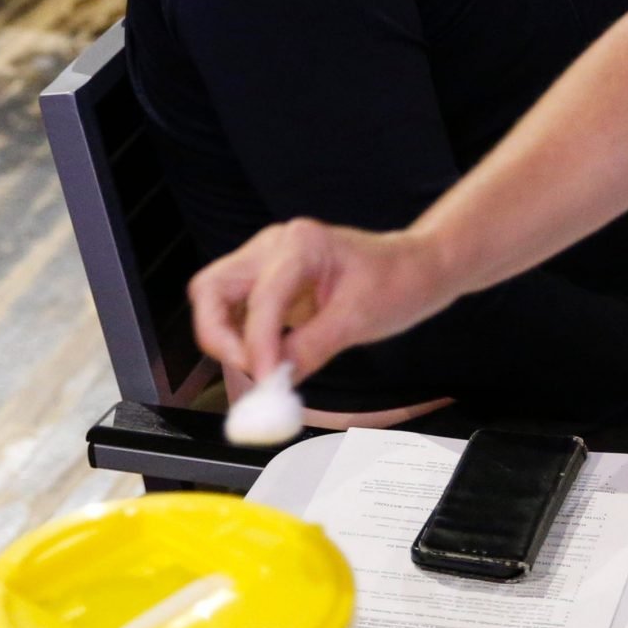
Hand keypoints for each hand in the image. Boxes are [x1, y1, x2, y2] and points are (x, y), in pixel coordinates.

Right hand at [190, 217, 453, 385]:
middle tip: (247, 373)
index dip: (257, 345)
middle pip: (212, 288)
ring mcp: (267, 263)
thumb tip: (272, 384)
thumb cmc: (396, 280)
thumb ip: (309, 349)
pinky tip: (266, 362)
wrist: (415, 269)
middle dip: (219, 336)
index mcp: (301, 243)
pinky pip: (235, 312)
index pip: (261, 298)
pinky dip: (240, 340)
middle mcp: (274, 246)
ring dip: (226, 339)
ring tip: (260, 371)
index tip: (264, 382)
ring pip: (215, 299)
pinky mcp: (268, 284)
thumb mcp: (358, 318)